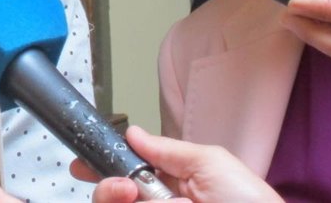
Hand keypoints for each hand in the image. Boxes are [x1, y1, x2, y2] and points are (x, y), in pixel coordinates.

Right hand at [67, 126, 280, 202]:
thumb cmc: (249, 202)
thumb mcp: (211, 163)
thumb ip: (168, 149)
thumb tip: (132, 133)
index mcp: (172, 183)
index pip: (127, 172)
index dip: (101, 166)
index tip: (81, 163)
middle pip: (111, 195)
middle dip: (105, 188)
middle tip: (121, 188)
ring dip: (112, 198)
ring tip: (131, 196)